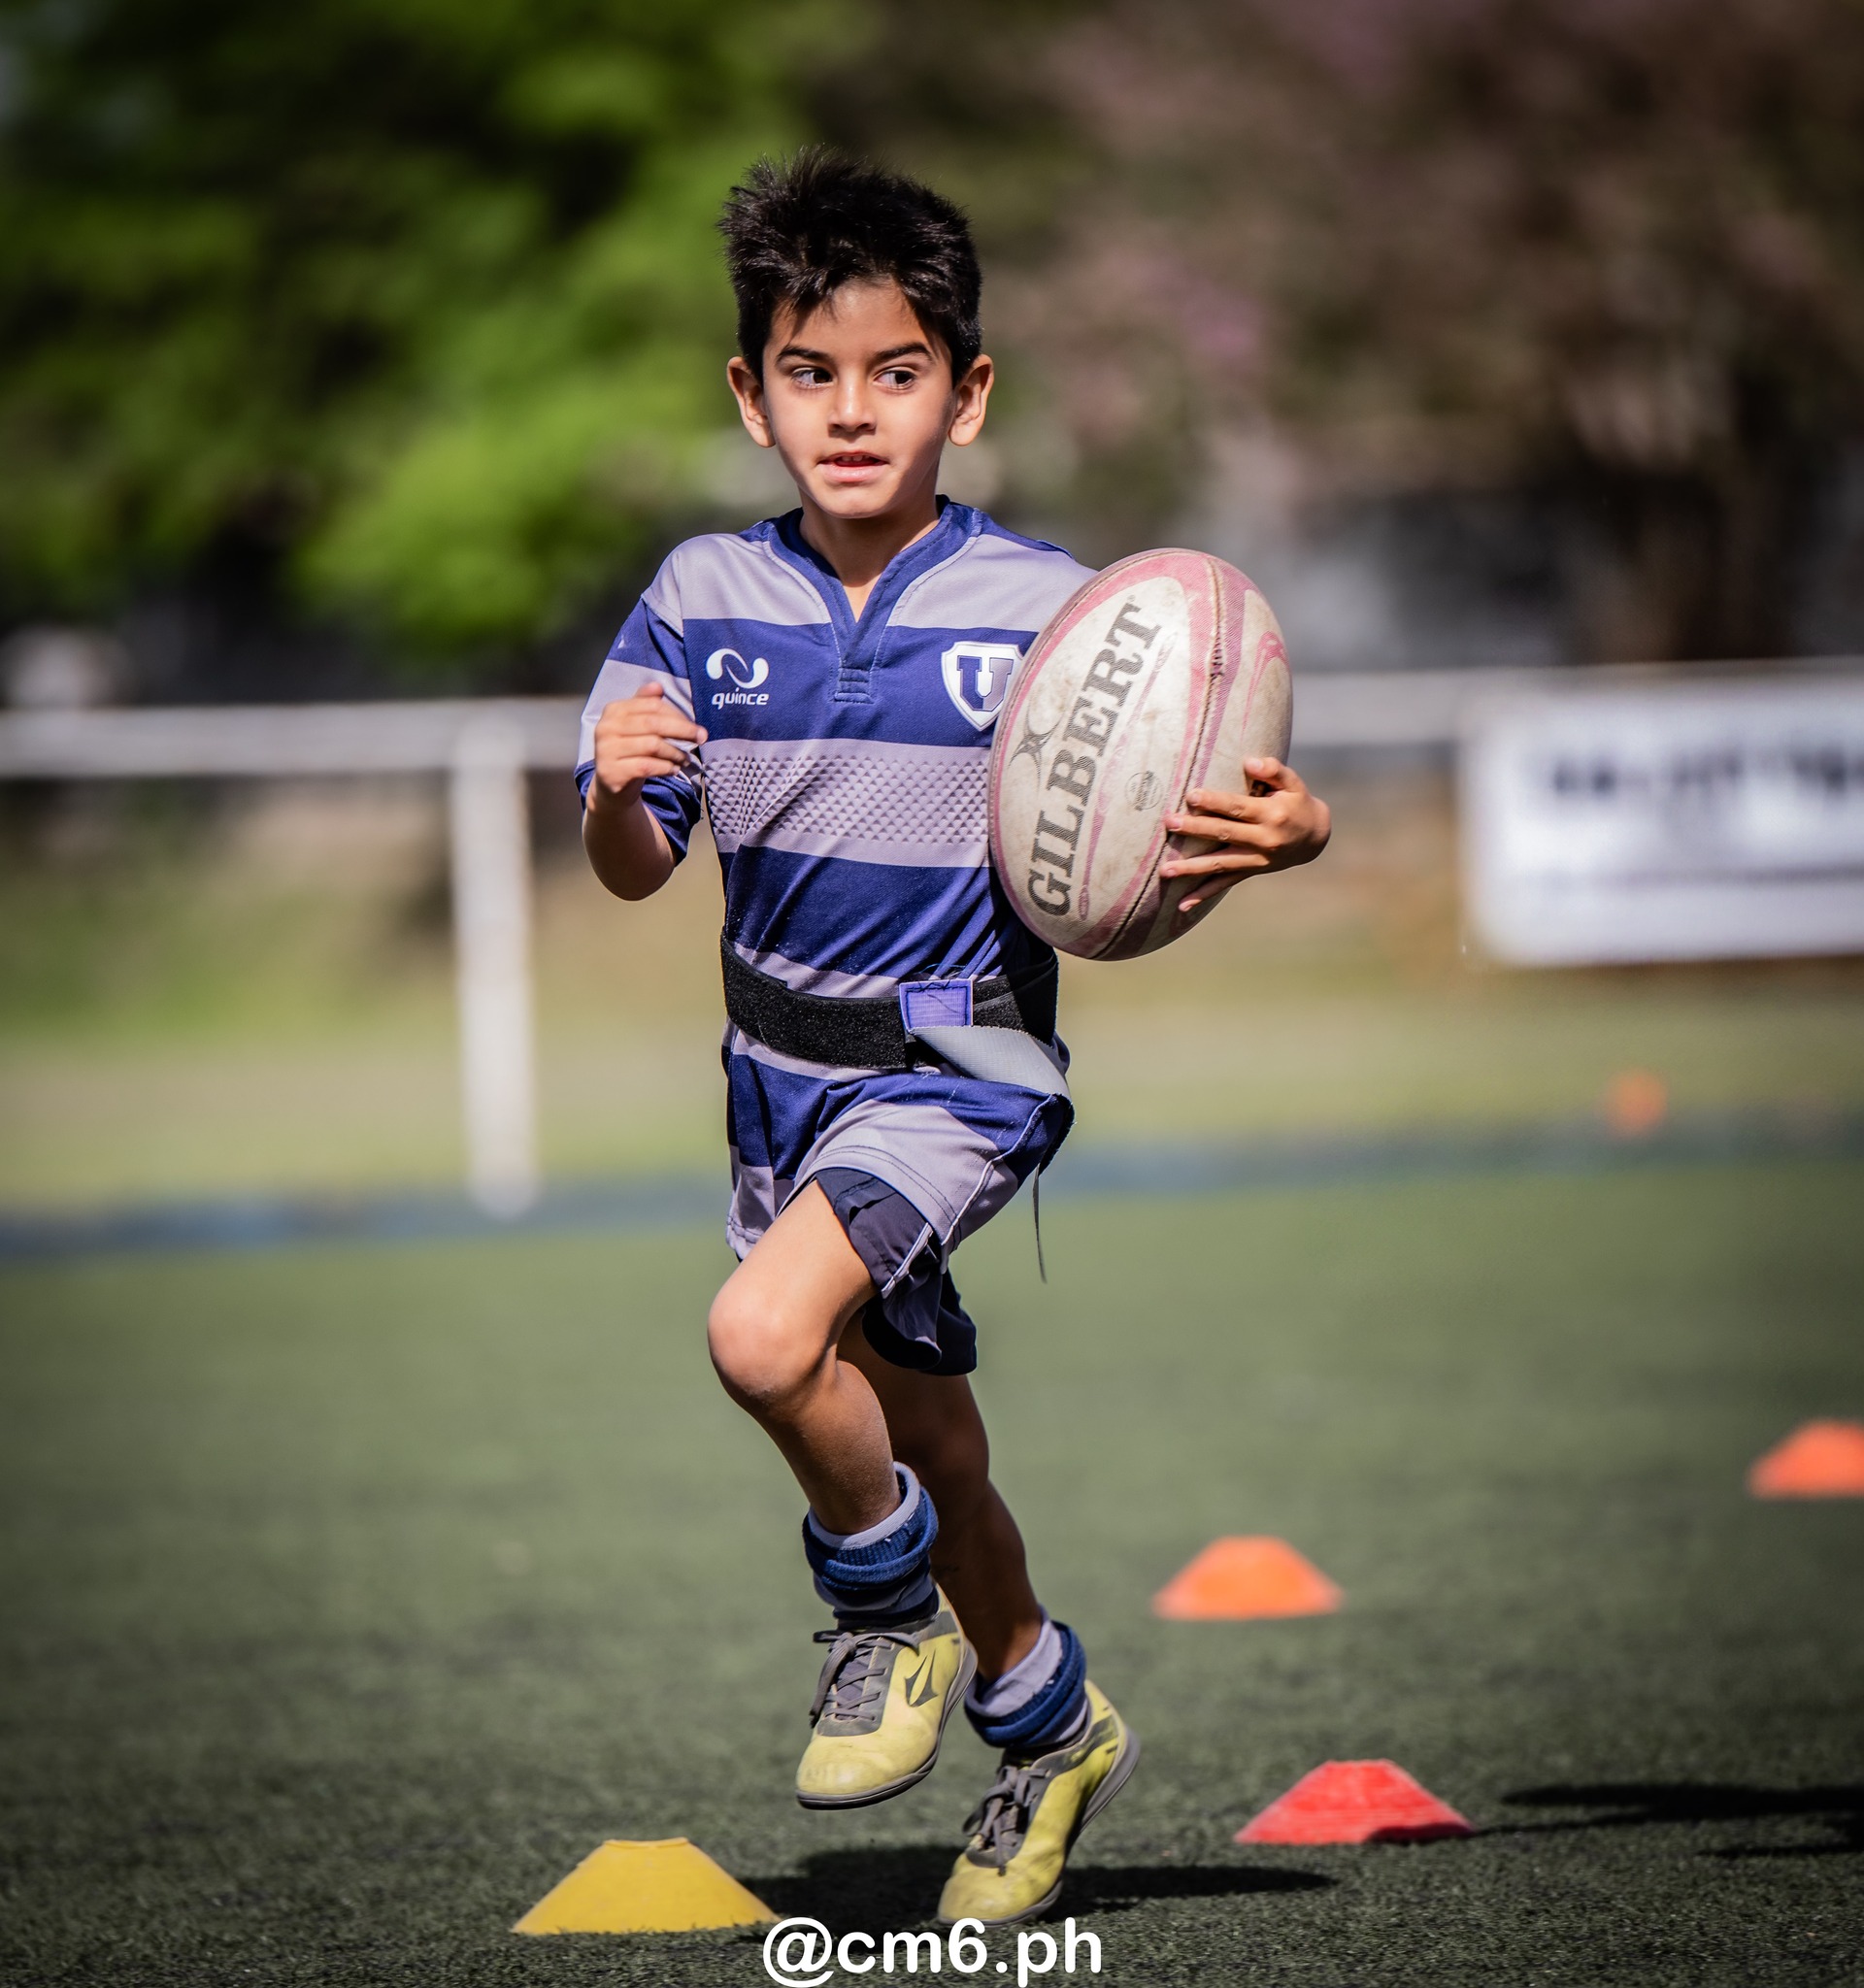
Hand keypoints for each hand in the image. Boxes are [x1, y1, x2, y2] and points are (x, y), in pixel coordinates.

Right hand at [589, 682, 706, 811]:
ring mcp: (606, 750)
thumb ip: (645, 704)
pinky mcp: (611, 772)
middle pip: (653, 724)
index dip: (677, 715)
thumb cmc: (630, 751)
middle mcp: (606, 727)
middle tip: (701, 738)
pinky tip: (673, 769)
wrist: (611, 785)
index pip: (652, 706)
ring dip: (675, 752)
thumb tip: (657, 686)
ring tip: (685, 758)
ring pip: (652, 746)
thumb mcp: (636, 725)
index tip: (695, 727)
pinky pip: (647, 766)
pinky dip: (665, 768)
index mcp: (613, 710)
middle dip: (682, 731)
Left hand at [1158, 757, 1331, 912]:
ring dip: (1191, 868)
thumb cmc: (1297, 803)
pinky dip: (1204, 895)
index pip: (1238, 808)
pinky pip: (1225, 884)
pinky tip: (1182, 905)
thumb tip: (1249, 762)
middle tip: (1170, 823)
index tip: (1191, 796)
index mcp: (1272, 815)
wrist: (1315, 838)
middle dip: (1195, 829)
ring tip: (1165, 870)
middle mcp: (1264, 840)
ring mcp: (1256, 860)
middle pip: (1224, 834)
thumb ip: (1274, 770)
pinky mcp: (1251, 872)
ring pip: (1220, 864)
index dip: (1214, 802)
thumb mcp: (1293, 783)